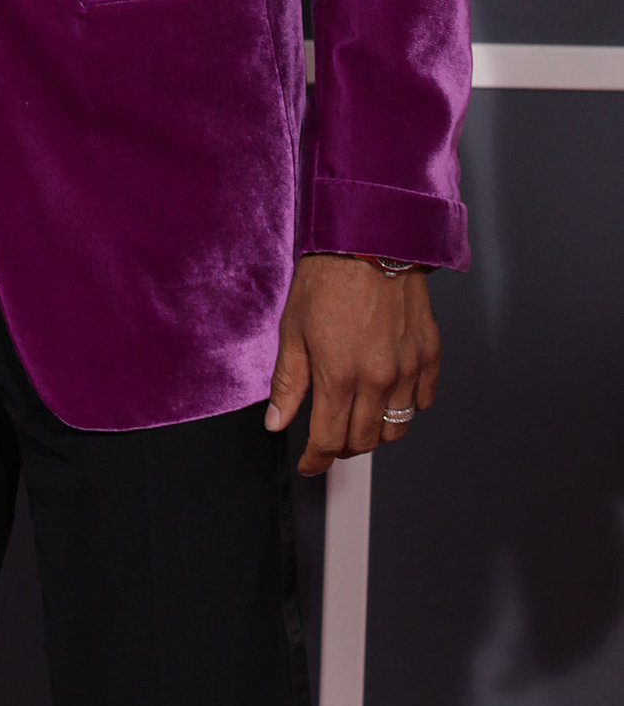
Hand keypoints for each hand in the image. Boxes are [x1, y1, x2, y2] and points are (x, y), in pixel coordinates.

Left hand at [265, 253, 441, 475]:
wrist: (370, 240)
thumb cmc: (326, 279)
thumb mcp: (293, 329)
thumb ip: (288, 383)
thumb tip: (277, 422)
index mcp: (338, 375)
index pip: (329, 440)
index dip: (316, 460)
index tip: (309, 464)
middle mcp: (378, 379)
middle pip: (364, 440)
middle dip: (343, 447)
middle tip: (329, 438)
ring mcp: (408, 369)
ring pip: (397, 427)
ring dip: (375, 432)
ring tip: (357, 419)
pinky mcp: (429, 354)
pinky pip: (422, 401)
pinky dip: (405, 407)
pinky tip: (388, 396)